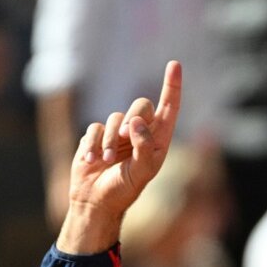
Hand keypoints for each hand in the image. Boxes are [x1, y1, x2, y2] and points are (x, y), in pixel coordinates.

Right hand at [57, 61, 181, 253]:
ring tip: (106, 160)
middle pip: (141, 105)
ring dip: (110, 140)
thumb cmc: (124, 190)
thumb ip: (144, 146)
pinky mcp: (96, 137)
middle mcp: (140, 133)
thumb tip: (137, 122)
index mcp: (158, 140)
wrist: (95, 202)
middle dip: (132, 118)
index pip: (169, 107)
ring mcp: (118, 134)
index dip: (172, 86)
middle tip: (125, 137)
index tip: (175, 64)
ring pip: (115, 117)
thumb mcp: (141, 172)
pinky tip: (91, 161)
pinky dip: (92, 144)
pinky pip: (95, 128)